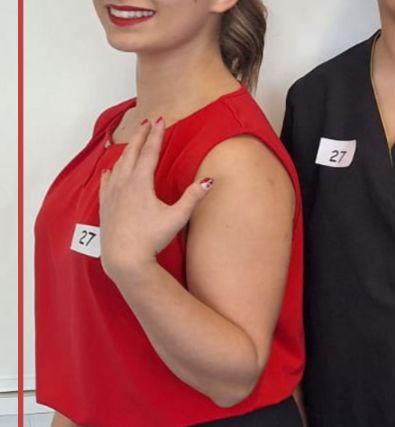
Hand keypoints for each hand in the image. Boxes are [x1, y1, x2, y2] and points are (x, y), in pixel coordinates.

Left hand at [99, 118, 213, 280]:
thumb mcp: (177, 218)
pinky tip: (109, 169)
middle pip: (132, 153)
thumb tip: (209, 181)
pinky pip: (105, 181)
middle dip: (140, 136)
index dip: (156, 135)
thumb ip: (193, 197)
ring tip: (132, 142)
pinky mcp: (105, 205)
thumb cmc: (150, 239)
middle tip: (146, 123)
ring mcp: (112, 194)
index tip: (160, 121)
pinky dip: (109, 171)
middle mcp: (124, 184)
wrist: (124, 258)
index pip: (150, 152)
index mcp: (141, 183)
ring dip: (126, 151)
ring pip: (118, 165)